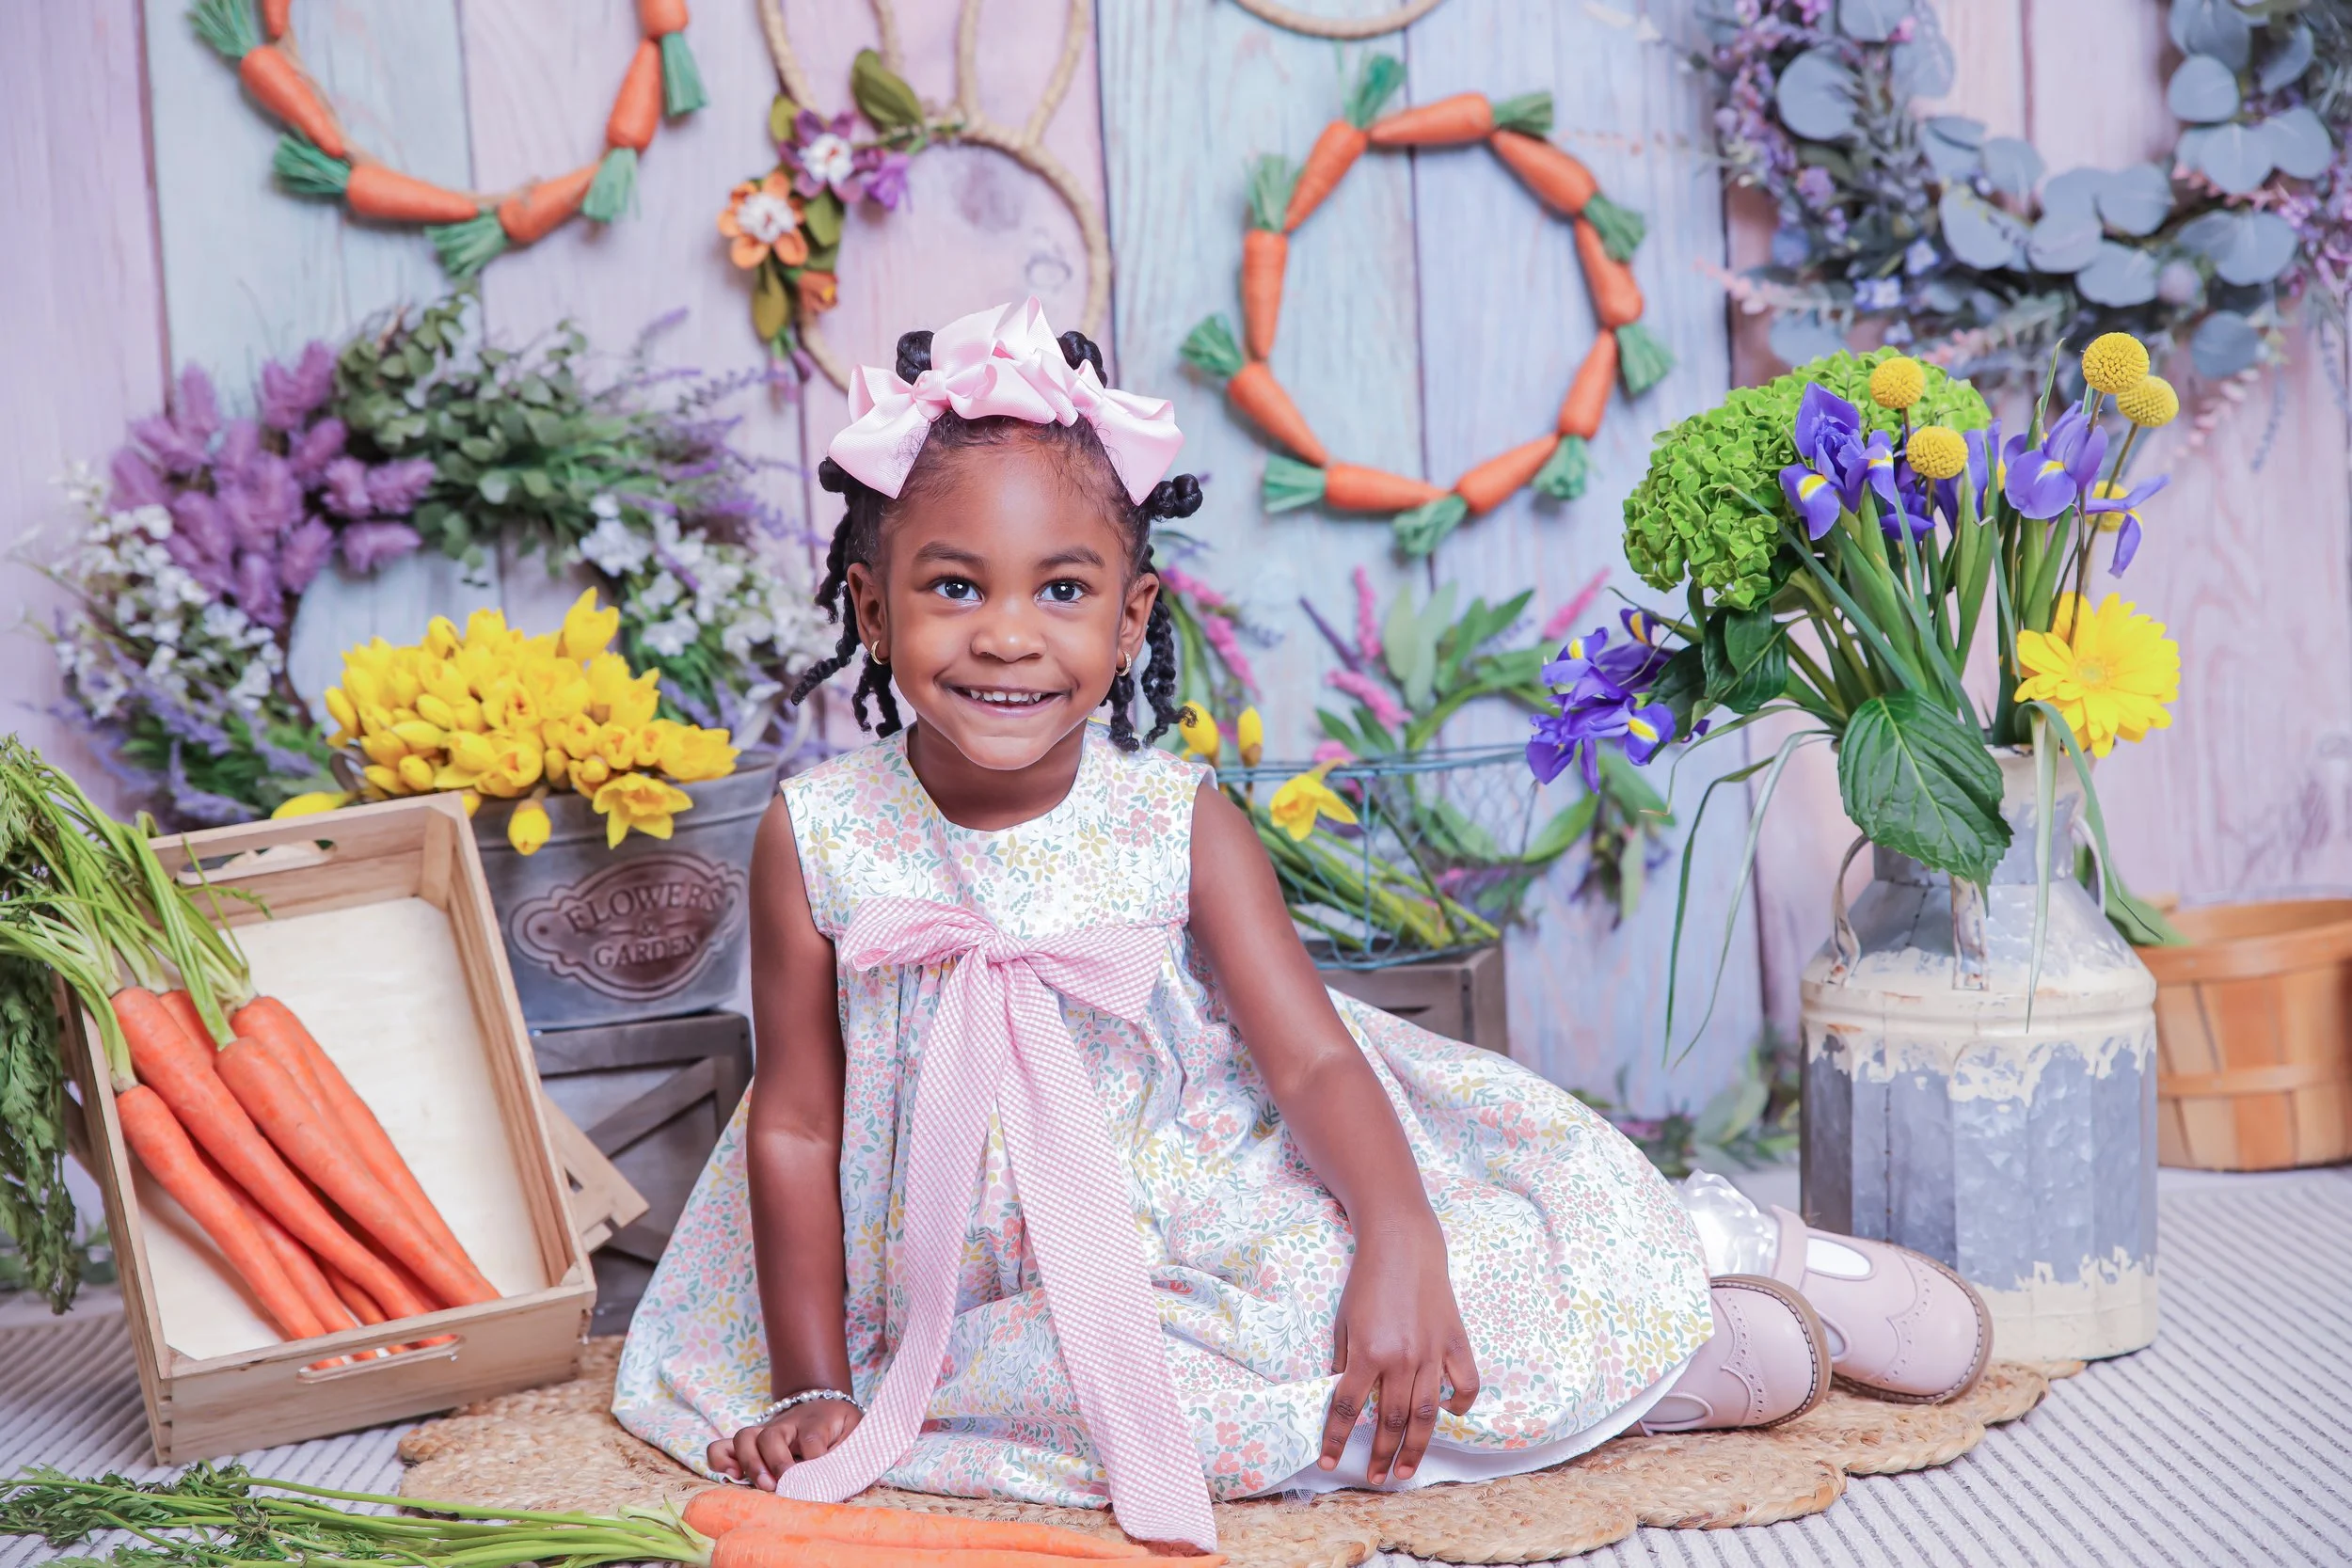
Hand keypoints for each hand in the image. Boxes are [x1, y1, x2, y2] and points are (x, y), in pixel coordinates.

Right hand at [708, 1397, 861, 1488]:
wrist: (824, 1406)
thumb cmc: (840, 1427)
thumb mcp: (856, 1434)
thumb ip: (850, 1455)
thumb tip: (840, 1485)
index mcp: (818, 1421)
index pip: (811, 1437)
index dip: (813, 1458)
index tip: (818, 1479)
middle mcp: (787, 1424)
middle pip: (772, 1435)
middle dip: (776, 1462)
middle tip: (783, 1485)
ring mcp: (765, 1432)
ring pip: (745, 1437)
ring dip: (750, 1463)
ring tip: (764, 1486)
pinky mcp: (750, 1443)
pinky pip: (722, 1445)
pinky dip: (721, 1460)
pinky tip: (731, 1476)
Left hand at [1319, 1225, 1480, 1485]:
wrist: (1403, 1246)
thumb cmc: (1366, 1282)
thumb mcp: (1343, 1322)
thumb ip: (1344, 1362)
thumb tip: (1342, 1397)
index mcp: (1367, 1353)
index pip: (1347, 1408)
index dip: (1336, 1439)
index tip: (1328, 1462)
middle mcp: (1401, 1359)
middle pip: (1389, 1421)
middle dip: (1380, 1454)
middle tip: (1377, 1478)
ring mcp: (1431, 1353)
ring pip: (1425, 1415)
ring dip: (1415, 1448)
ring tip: (1405, 1470)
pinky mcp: (1454, 1343)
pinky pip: (1463, 1384)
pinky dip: (1460, 1405)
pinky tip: (1450, 1417)